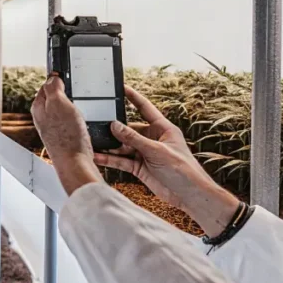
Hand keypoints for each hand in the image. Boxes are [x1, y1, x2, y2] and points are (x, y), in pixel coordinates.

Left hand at [30, 75, 102, 194]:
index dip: (58, 79)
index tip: (69, 77)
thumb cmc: (66, 136)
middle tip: (78, 95)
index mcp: (38, 107)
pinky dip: (79, 118)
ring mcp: (54, 127)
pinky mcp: (65, 136)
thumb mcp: (58, 103)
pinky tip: (84, 122)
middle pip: (56, 97)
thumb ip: (53, 88)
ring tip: (81, 110)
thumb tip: (52, 78)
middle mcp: (44, 118)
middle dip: (68, 94)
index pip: (46, 85)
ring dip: (75, 106)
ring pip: (66, 109)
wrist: (75, 162)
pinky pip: (73, 121)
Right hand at [93, 86, 239, 236]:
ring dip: (110, 146)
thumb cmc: (183, 169)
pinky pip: (122, 161)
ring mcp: (145, 153)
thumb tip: (115, 125)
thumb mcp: (156, 150)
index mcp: (162, 129)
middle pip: (129, 130)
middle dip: (115, 129)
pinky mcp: (140, 167)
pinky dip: (111, 159)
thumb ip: (134, 138)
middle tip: (99, 125)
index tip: (121, 88)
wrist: (189, 195)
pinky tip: (100, 157)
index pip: (145, 108)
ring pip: (123, 146)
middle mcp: (153, 139)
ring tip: (94, 143)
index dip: (133, 97)